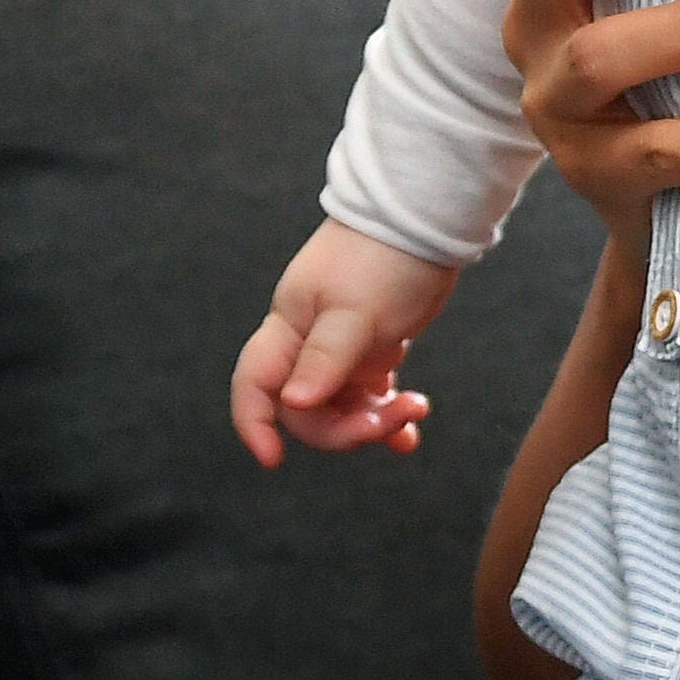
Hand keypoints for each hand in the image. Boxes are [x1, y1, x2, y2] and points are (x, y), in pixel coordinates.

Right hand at [230, 219, 455, 466]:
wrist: (425, 219)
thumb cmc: (385, 257)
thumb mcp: (355, 311)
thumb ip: (325, 358)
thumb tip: (294, 402)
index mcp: (290, 328)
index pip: (255, 384)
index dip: (255, 423)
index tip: (274, 459)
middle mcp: (308, 343)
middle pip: (306, 409)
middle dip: (346, 427)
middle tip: (392, 419)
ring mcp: (341, 347)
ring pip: (341, 406)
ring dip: (374, 421)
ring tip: (414, 411)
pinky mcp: (372, 347)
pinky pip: (370, 394)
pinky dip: (387, 412)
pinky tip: (411, 426)